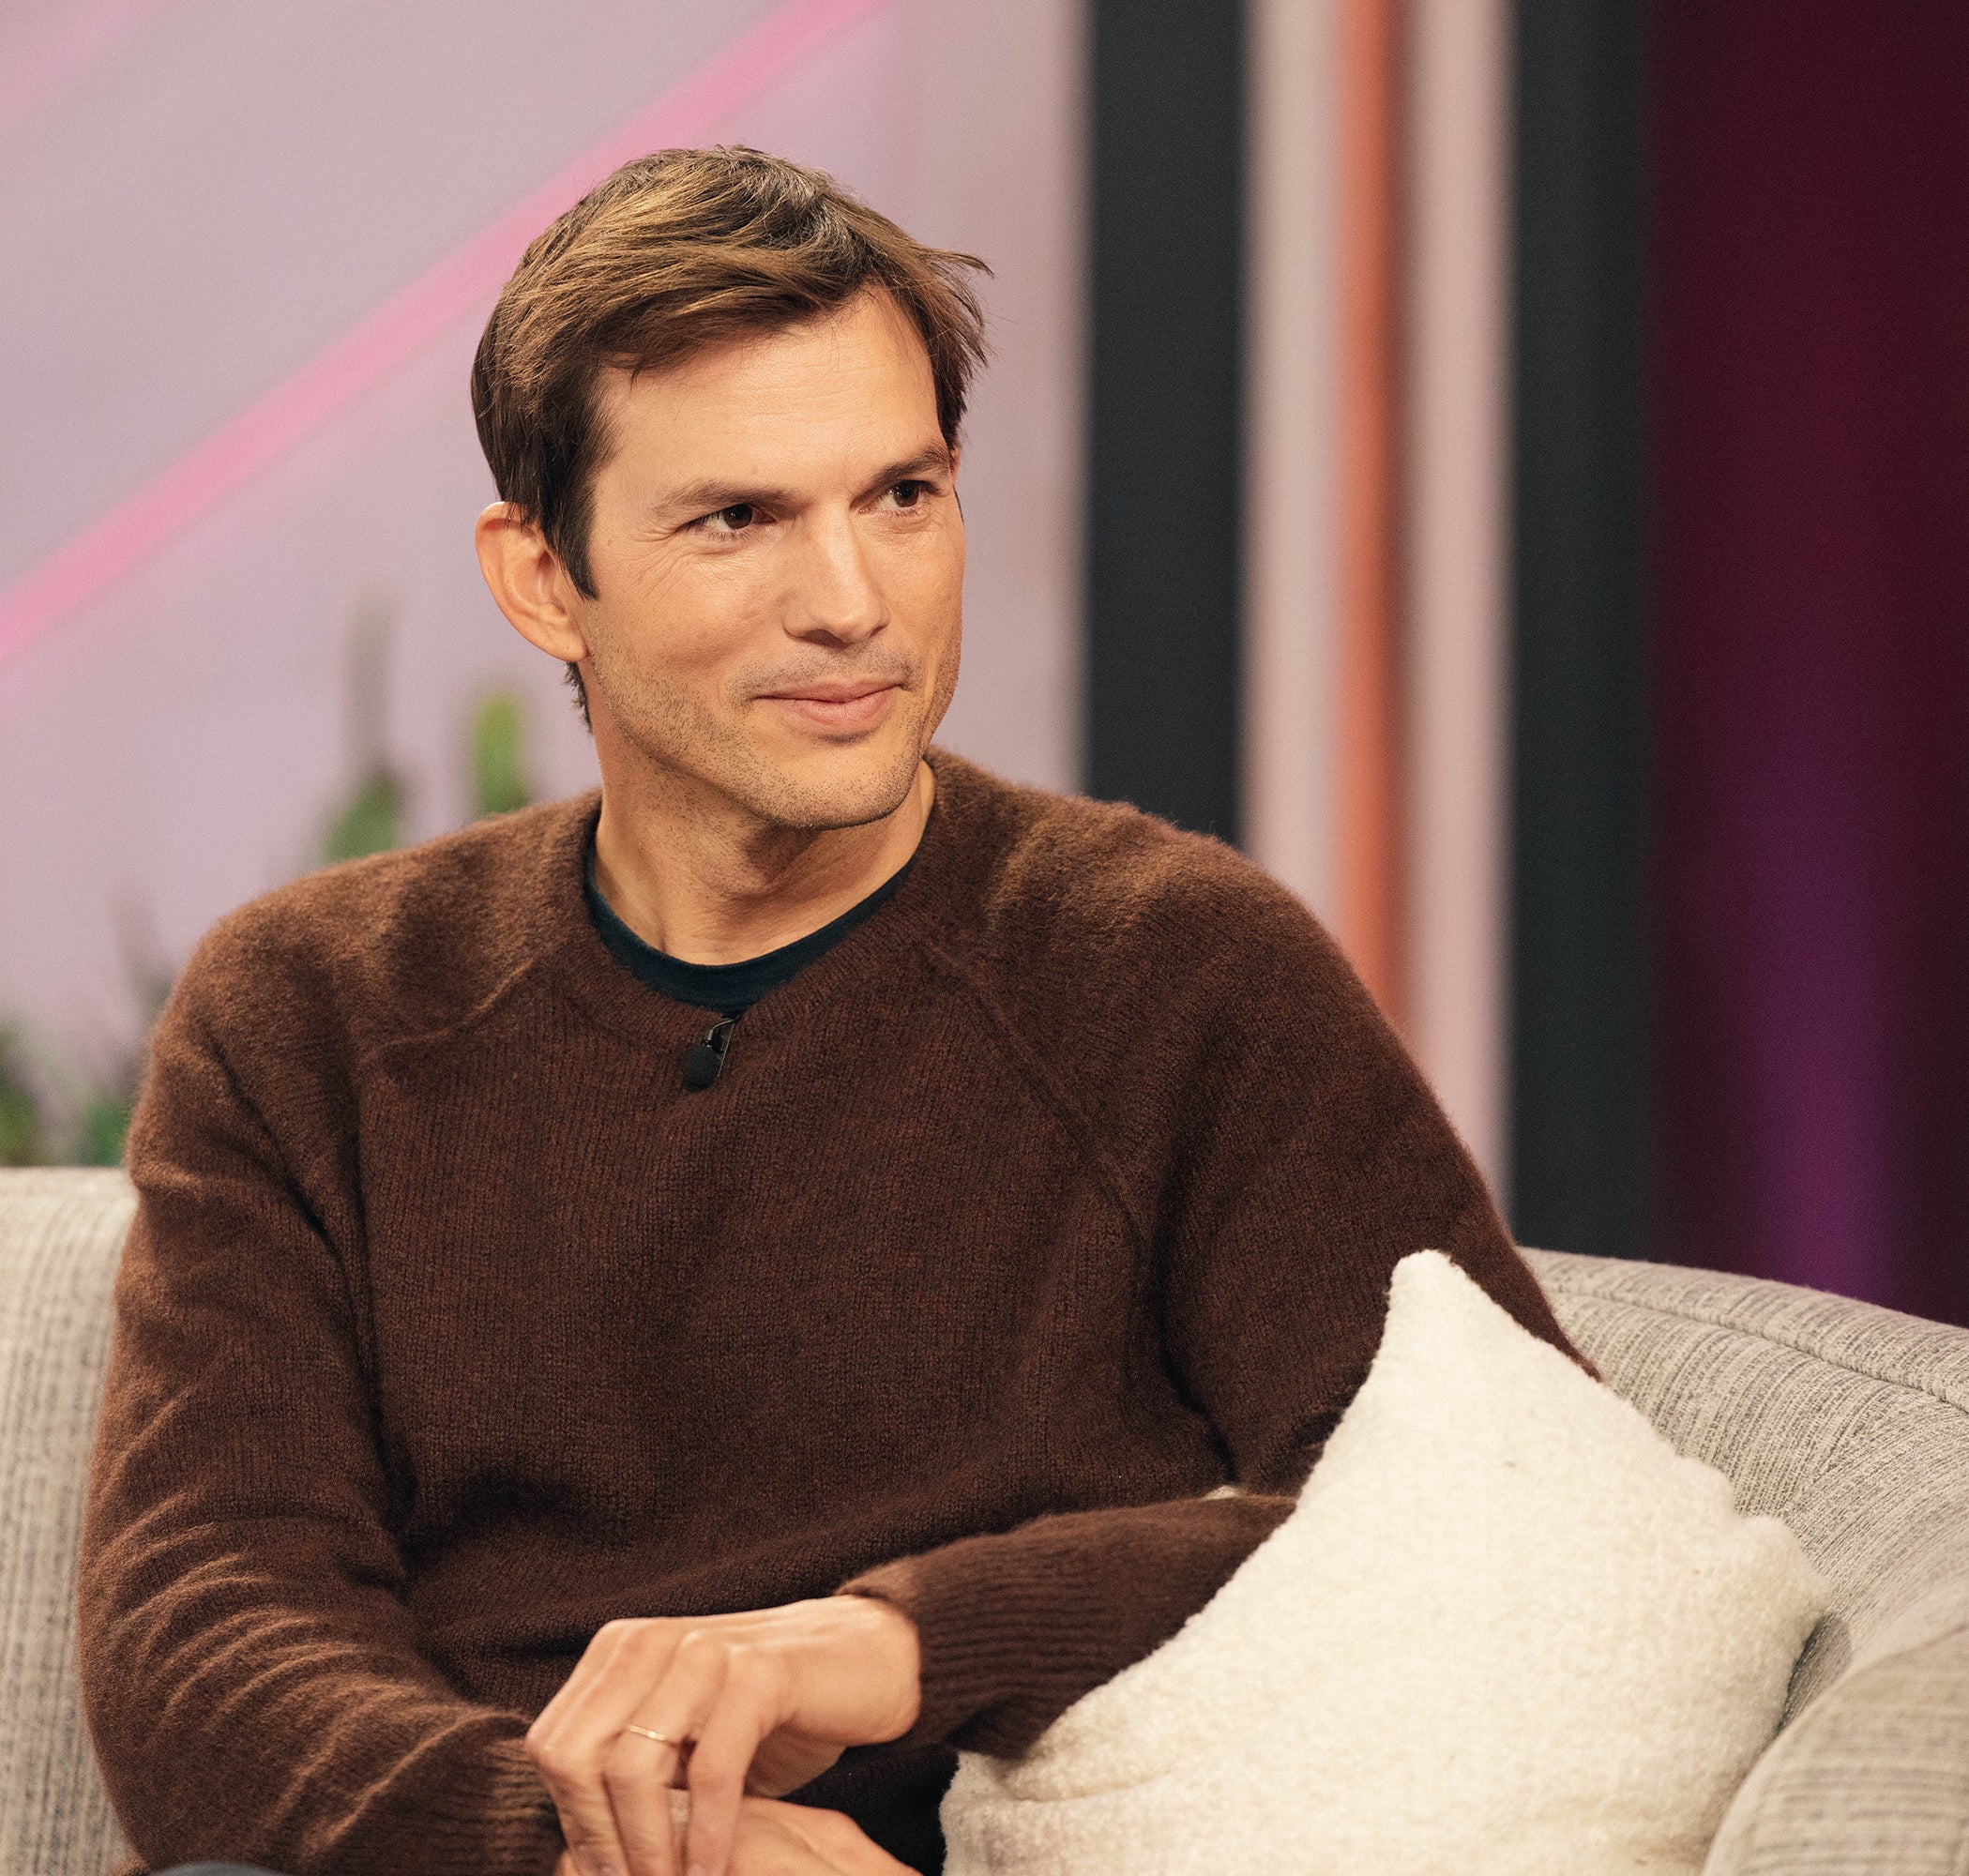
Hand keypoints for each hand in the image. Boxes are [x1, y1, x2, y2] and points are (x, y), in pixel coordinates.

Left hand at [527, 1595, 919, 1875]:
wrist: (866, 1659)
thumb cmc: (769, 1715)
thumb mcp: (686, 1738)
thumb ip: (633, 1770)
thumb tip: (574, 1857)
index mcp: (621, 1651)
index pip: (553, 1745)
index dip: (571, 1819)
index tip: (606, 1871)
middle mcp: (652, 1641)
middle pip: (579, 1756)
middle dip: (599, 1838)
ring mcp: (705, 1651)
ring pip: (634, 1765)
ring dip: (649, 1847)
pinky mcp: (761, 1672)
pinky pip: (712, 1768)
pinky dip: (706, 1833)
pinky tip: (712, 1869)